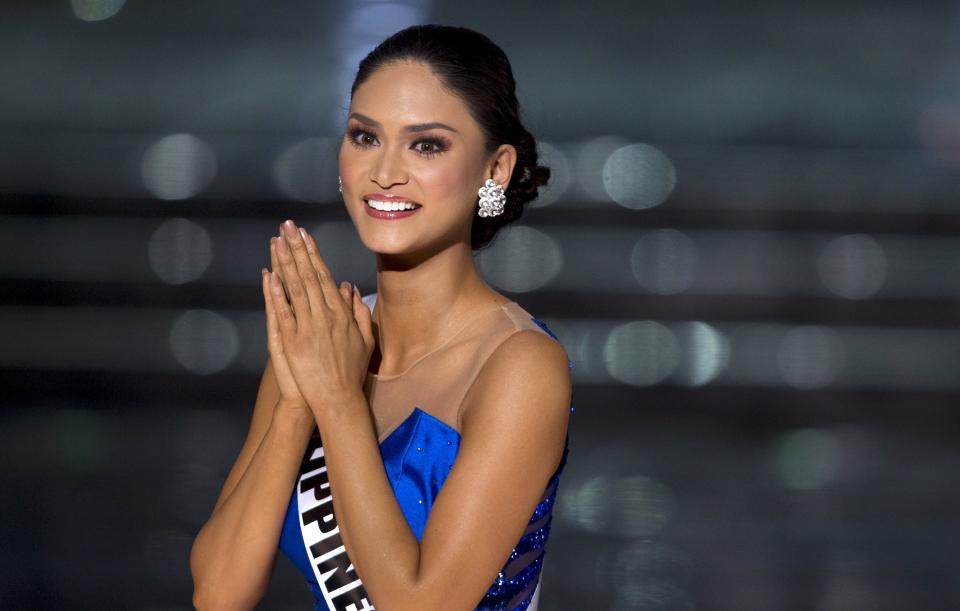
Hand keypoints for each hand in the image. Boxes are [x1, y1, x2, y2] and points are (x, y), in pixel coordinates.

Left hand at [263, 219, 374, 415]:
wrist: (338, 399)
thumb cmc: (352, 371)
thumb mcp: (364, 339)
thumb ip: (358, 311)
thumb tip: (347, 287)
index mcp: (341, 314)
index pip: (324, 276)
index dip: (313, 254)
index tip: (305, 235)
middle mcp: (325, 316)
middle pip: (308, 275)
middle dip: (297, 248)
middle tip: (287, 226)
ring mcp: (307, 328)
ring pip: (295, 288)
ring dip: (286, 262)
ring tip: (278, 240)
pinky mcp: (292, 342)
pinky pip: (283, 312)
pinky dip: (276, 293)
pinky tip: (270, 274)